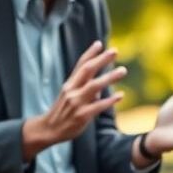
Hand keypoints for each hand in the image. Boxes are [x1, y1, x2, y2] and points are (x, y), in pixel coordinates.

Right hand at [22, 41, 125, 159]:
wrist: (49, 129)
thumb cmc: (63, 112)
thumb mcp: (71, 97)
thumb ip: (85, 90)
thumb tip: (100, 88)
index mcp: (69, 84)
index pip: (80, 65)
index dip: (90, 53)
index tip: (99, 43)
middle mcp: (72, 90)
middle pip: (87, 70)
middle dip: (101, 59)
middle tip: (115, 51)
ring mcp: (76, 102)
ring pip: (94, 86)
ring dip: (109, 77)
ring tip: (123, 70)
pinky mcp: (81, 116)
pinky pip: (98, 106)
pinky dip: (109, 100)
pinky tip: (120, 96)